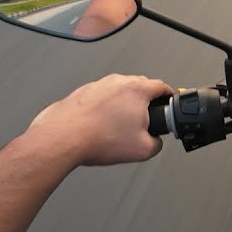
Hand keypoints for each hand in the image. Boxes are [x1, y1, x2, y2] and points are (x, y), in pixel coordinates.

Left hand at [25, 74, 173, 165]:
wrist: (62, 138)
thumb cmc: (97, 139)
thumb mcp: (142, 150)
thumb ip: (157, 143)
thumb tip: (155, 141)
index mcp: (136, 89)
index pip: (162, 86)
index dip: (169, 96)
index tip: (169, 101)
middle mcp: (117, 82)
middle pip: (140, 88)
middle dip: (145, 104)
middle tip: (143, 123)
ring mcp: (98, 85)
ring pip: (118, 94)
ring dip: (122, 108)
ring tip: (116, 131)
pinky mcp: (82, 93)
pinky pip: (100, 99)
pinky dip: (103, 111)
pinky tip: (99, 129)